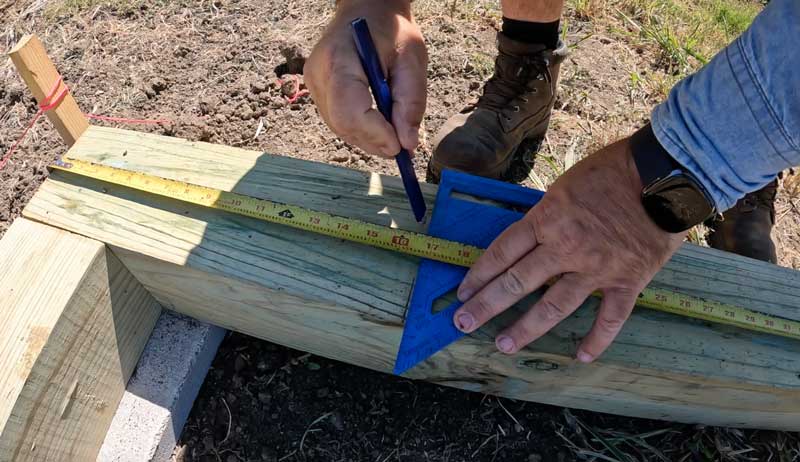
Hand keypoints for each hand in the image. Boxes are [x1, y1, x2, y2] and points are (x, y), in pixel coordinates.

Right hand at [304, 0, 426, 157]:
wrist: (367, 10)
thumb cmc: (392, 31)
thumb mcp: (412, 59)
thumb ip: (411, 101)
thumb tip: (407, 143)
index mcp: (340, 58)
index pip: (349, 109)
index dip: (375, 134)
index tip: (401, 146)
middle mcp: (319, 73)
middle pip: (342, 124)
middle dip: (374, 142)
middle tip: (402, 147)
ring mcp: (314, 83)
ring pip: (339, 128)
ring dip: (368, 139)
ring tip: (393, 134)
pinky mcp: (316, 91)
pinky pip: (337, 121)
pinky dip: (360, 130)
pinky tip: (378, 124)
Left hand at [453, 138, 685, 361]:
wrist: (665, 174)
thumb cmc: (612, 170)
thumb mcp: (564, 185)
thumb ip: (545, 216)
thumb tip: (525, 241)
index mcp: (547, 219)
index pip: (502, 253)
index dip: (479, 275)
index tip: (462, 292)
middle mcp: (565, 247)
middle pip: (517, 283)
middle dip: (485, 306)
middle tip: (462, 324)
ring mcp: (596, 268)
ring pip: (554, 307)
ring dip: (526, 329)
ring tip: (503, 346)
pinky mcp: (628, 280)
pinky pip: (610, 317)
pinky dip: (598, 339)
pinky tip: (581, 357)